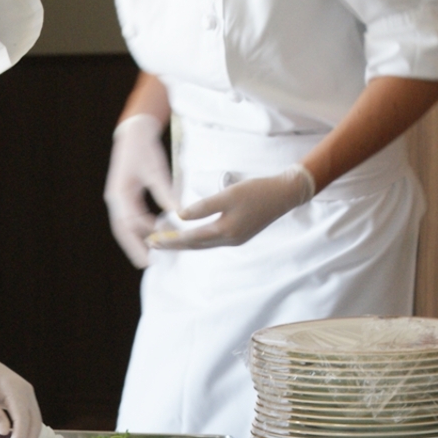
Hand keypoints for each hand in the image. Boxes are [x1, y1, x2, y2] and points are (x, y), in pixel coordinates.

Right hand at [103, 113, 179, 267]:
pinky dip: (137, 230)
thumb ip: (165, 192)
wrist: (133, 134)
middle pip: (122, 230)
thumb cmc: (145, 149)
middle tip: (146, 264)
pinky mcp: (123, 197)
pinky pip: (128, 219)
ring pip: (123, 227)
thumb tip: (179, 212)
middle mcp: (115, 199)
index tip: (157, 248)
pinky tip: (150, 236)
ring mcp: (117, 199)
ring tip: (147, 257)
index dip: (143, 237)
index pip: (130, 222)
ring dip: (134, 241)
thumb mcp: (156, 170)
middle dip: (134, 247)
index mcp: (121, 193)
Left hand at [148, 164, 315, 248]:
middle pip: (194, 246)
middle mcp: (229, 240)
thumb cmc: (257, 190)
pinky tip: (189, 237)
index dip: (170, 240)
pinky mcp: (239, 235)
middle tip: (152, 244)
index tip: (152, 240)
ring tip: (166, 242)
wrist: (286, 194)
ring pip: (203, 245)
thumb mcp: (228, 195)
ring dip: (184, 244)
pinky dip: (197, 241)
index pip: (190, 239)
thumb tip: (180, 215)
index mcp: (225, 231)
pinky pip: (212, 241)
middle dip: (173, 245)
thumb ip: (203, 207)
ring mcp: (235, 240)